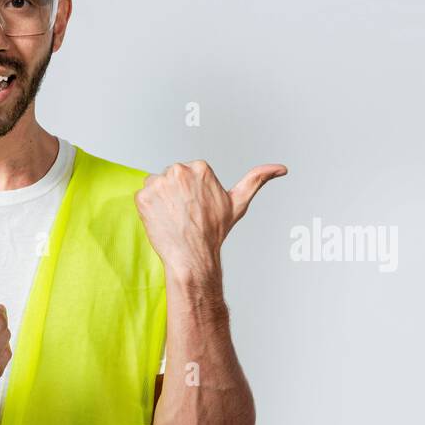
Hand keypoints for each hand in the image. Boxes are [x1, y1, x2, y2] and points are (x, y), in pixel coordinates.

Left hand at [134, 160, 286, 280]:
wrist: (193, 256)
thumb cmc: (214, 232)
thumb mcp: (238, 203)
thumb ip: (257, 180)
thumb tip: (281, 168)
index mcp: (200, 167)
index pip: (188, 174)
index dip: (192, 192)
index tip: (198, 208)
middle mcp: (179, 170)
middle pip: (171, 177)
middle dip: (176, 193)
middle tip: (186, 215)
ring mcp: (159, 183)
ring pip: (156, 186)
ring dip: (162, 200)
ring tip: (174, 218)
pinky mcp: (143, 196)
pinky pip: (143, 197)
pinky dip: (149, 209)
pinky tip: (162, 220)